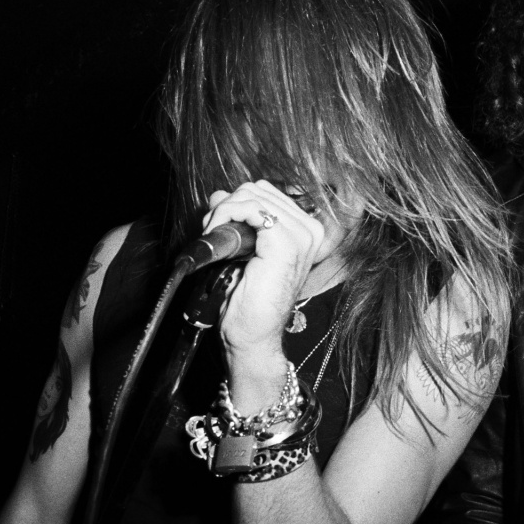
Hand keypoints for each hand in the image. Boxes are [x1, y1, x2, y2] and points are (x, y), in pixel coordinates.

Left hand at [202, 180, 325, 369]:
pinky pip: (250, 207)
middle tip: (213, 233)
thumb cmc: (248, 301)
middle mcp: (309, 229)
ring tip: (215, 236)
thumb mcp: (242, 249)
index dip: (236, 203)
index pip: (266, 192)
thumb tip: (219, 194)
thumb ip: (236, 218)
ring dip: (224, 211)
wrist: (253, 335)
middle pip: (258, 189)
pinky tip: (218, 233)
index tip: (218, 227)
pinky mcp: (285, 242)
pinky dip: (226, 215)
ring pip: (252, 194)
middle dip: (228, 206)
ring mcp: (301, 235)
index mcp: (305, 230)